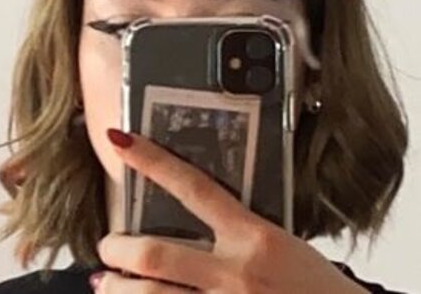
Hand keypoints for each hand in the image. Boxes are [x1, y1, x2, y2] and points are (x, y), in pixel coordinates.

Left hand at [91, 129, 367, 293]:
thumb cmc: (314, 284)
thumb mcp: (280, 243)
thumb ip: (238, 230)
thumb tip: (194, 221)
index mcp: (253, 235)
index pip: (192, 186)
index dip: (152, 160)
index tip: (121, 141)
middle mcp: (235, 271)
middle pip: (155, 254)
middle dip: (118, 249)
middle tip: (108, 246)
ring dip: (116, 289)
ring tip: (105, 282)